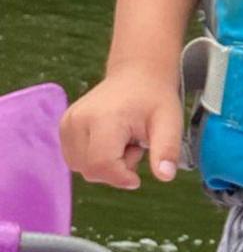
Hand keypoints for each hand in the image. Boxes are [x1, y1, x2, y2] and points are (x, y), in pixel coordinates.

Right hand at [59, 66, 182, 189]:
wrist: (137, 74)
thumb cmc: (155, 98)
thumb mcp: (170, 123)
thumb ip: (167, 150)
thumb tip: (166, 177)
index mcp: (103, 118)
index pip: (101, 165)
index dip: (121, 177)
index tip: (139, 172)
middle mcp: (78, 120)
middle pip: (91, 170)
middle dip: (116, 169)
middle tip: (134, 145)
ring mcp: (67, 123)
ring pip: (82, 168)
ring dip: (105, 165)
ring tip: (123, 141)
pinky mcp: (64, 127)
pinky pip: (76, 160)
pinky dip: (94, 159)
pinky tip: (110, 141)